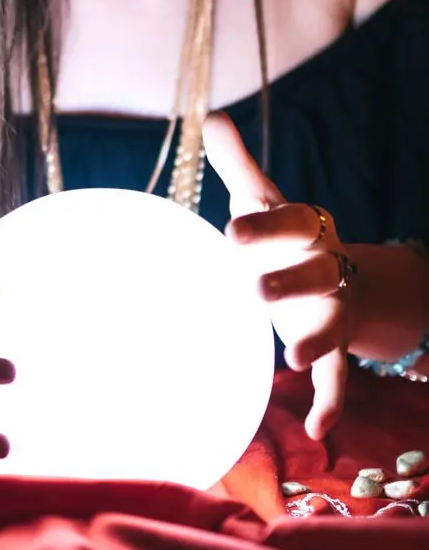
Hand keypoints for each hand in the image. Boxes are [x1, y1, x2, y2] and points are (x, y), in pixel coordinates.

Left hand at [203, 113, 356, 440]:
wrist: (333, 270)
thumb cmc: (284, 233)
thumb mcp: (264, 199)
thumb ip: (240, 164)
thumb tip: (213, 115)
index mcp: (304, 230)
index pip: (290, 221)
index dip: (266, 225)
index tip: (231, 230)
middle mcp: (323, 268)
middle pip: (315, 274)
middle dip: (290, 281)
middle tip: (256, 289)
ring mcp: (329, 311)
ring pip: (329, 326)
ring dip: (315, 341)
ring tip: (293, 358)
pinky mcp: (329, 345)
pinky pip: (337, 378)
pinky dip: (329, 403)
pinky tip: (320, 434)